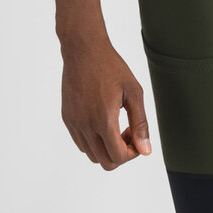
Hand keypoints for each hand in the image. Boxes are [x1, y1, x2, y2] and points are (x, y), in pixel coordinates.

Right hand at [60, 36, 150, 168]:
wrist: (84, 50)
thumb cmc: (111, 67)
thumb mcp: (133, 92)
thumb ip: (140, 123)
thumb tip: (145, 150)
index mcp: (103, 120)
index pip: (118, 157)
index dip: (132, 153)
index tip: (136, 136)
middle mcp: (85, 126)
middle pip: (105, 162)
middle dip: (121, 153)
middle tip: (127, 131)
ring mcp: (73, 123)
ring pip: (91, 155)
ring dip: (107, 148)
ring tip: (116, 125)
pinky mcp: (67, 118)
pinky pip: (80, 143)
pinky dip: (94, 141)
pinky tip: (102, 121)